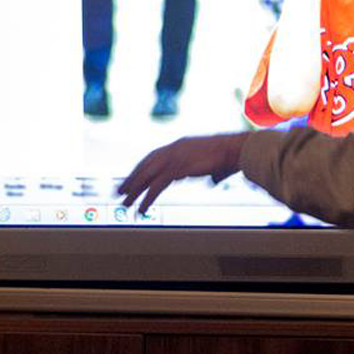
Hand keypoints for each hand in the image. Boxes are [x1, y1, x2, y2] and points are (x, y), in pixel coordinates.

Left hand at [117, 133, 247, 214]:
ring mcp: (174, 157)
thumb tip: (214, 179)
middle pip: (145, 165)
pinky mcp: (177, 168)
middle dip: (131, 179)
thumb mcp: (216, 164)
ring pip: (147, 175)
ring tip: (125, 203)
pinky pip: (157, 185)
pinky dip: (147, 198)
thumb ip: (211, 172)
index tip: (132, 177)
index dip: (141, 168)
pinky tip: (142, 208)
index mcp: (180, 145)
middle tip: (119, 191)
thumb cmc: (230, 157)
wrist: (235, 150)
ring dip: (134, 190)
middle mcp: (173, 149)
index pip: (153, 157)